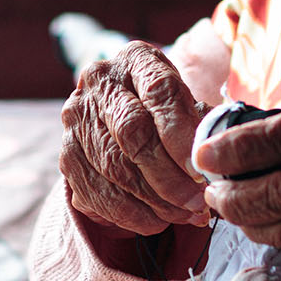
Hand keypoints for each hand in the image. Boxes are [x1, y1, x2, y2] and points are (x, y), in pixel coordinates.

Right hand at [60, 43, 209, 235]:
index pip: (159, 92)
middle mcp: (99, 81)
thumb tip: (213, 159)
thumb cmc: (167, 110)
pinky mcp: (67, 153)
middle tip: (197, 201)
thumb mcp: (189, 103)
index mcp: (136, 59)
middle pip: (132, 131)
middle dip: (169, 174)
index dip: (182, 134)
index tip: (201, 167)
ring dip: (154, 200)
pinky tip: (157, 221)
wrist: (122, 114)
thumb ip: (202, 124)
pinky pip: (97, 192)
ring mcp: (77, 117)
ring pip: (114, 166)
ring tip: (185, 215)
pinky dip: (131, 214)